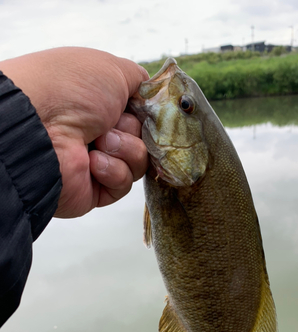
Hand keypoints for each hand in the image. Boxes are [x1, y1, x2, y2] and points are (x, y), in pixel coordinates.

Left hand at [0, 47, 148, 217]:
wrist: (40, 127)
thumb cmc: (71, 89)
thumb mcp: (113, 69)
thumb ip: (139, 80)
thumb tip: (150, 94)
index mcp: (101, 104)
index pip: (141, 114)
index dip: (147, 114)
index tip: (146, 110)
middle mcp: (99, 132)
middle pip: (144, 138)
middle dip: (134, 130)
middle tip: (112, 124)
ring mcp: (98, 161)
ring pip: (139, 161)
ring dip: (125, 149)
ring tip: (100, 142)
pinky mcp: (97, 190)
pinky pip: (125, 183)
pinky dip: (114, 170)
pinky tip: (92, 162)